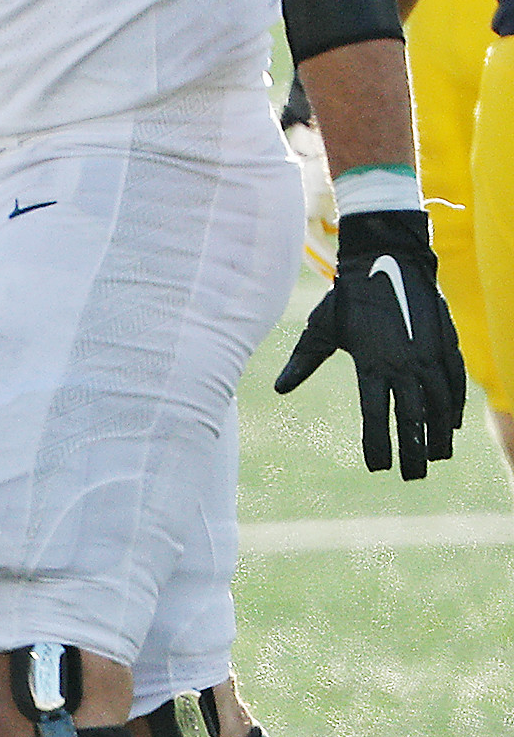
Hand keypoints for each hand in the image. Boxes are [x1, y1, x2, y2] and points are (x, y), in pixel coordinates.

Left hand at [275, 206, 465, 477]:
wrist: (388, 259)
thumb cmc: (349, 297)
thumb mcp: (321, 328)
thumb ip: (304, 361)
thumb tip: (280, 388)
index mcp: (372, 363)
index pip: (376, 414)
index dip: (378, 443)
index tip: (377, 468)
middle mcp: (405, 362)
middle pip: (413, 416)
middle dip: (414, 449)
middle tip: (413, 476)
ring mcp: (429, 353)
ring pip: (441, 402)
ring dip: (440, 432)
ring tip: (437, 456)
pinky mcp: (446, 342)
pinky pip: (454, 381)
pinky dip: (456, 405)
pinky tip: (454, 425)